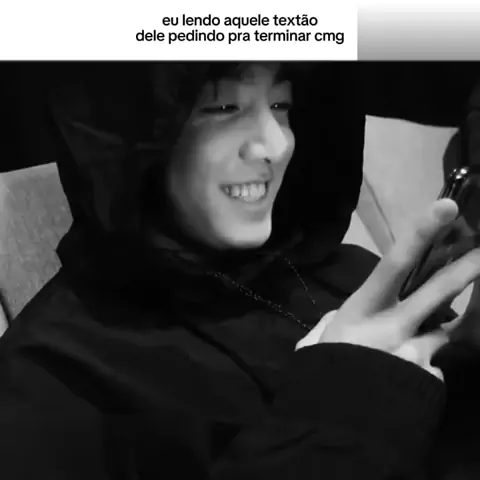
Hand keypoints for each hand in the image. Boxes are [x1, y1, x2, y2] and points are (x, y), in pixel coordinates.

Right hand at [297, 199, 479, 380]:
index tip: (446, 208)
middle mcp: (394, 324)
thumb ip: (342, 319)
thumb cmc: (327, 366)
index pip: (394, 264)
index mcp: (364, 308)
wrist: (335, 418)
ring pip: (445, 329)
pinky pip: (434, 364)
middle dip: (466, 268)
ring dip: (443, 325)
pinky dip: (425, 364)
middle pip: (437, 290)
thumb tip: (346, 315)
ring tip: (435, 324)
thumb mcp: (328, 335)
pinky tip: (408, 376)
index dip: (421, 235)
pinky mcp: (427, 377)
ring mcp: (415, 351)